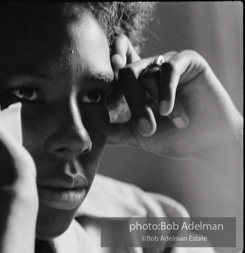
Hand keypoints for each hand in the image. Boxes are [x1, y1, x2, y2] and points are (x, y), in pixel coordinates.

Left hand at [107, 35, 242, 158]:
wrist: (210, 143)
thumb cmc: (175, 138)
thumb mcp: (139, 136)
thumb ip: (116, 131)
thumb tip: (91, 134)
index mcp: (137, 85)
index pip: (117, 71)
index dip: (108, 72)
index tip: (101, 86)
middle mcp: (150, 71)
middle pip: (127, 74)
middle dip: (134, 104)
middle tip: (146, 129)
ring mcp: (168, 64)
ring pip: (146, 74)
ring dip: (154, 103)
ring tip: (168, 120)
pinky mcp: (188, 61)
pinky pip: (168, 68)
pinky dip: (165, 91)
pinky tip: (170, 110)